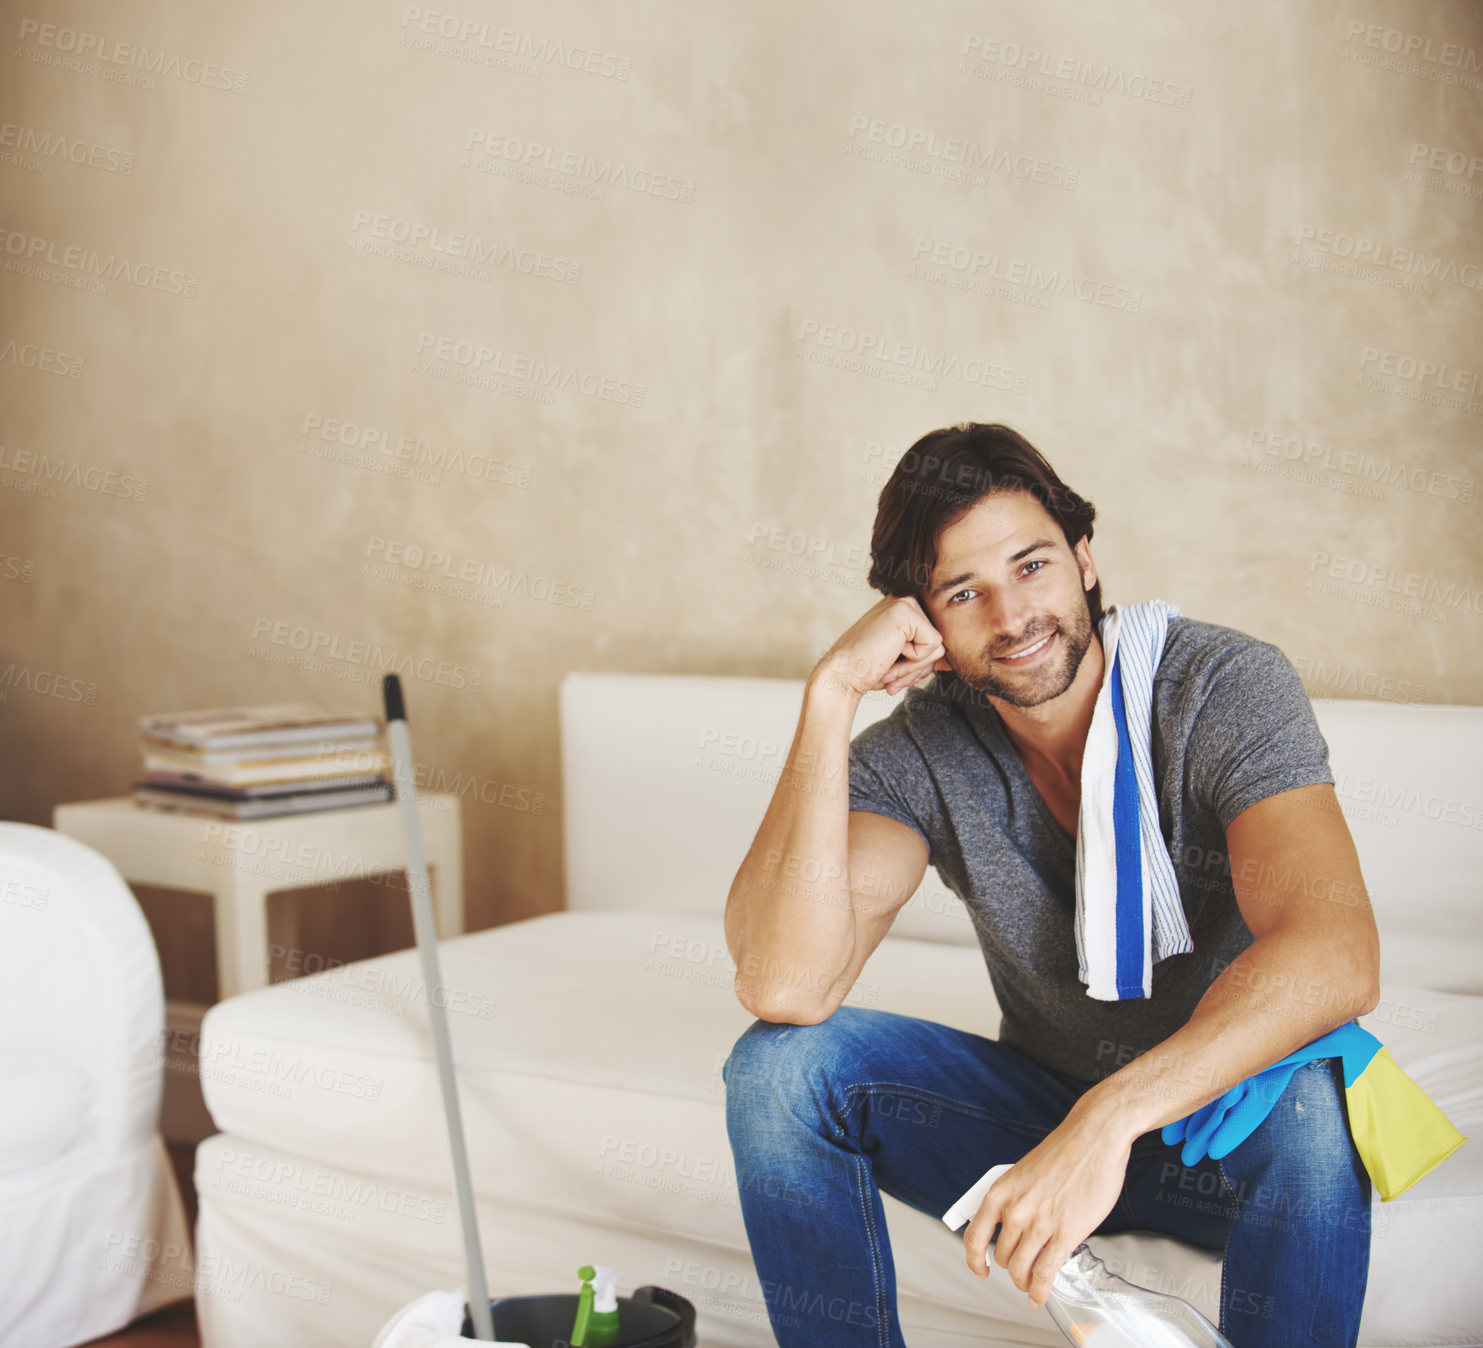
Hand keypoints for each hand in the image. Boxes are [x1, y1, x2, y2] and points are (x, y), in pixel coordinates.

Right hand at [811, 595, 952, 698]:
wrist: (842, 676)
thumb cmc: (869, 670)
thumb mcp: (906, 662)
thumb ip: (929, 656)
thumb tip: (952, 660)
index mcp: (906, 608)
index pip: (937, 638)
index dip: (921, 663)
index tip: (891, 667)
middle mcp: (906, 598)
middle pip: (941, 641)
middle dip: (919, 666)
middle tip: (888, 667)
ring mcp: (905, 601)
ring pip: (939, 646)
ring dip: (914, 666)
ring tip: (886, 662)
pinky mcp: (905, 611)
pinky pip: (932, 645)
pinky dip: (912, 662)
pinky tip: (887, 656)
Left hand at [963, 1106, 1131, 1309]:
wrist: (1092, 1139)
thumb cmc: (1063, 1153)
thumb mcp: (1022, 1174)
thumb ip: (1013, 1201)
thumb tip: (1009, 1228)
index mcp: (1000, 1192)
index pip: (975, 1237)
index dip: (975, 1260)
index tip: (981, 1270)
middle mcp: (1015, 1210)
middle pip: (1003, 1257)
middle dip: (1012, 1269)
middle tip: (1022, 1271)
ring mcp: (1040, 1223)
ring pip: (1022, 1269)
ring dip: (1026, 1282)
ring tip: (1031, 1284)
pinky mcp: (1066, 1233)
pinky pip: (1046, 1273)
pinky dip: (1040, 1291)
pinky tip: (1039, 1296)